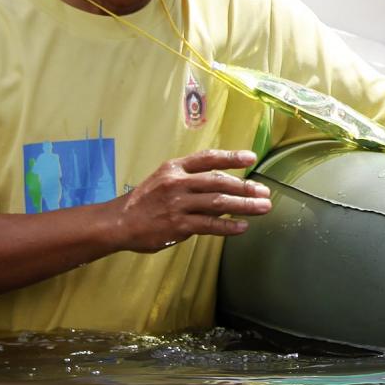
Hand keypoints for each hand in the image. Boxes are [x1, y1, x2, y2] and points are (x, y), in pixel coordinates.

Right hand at [111, 149, 271, 252]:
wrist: (119, 222)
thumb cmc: (145, 201)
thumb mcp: (164, 181)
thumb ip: (192, 182)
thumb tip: (225, 189)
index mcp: (174, 168)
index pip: (207, 158)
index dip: (231, 156)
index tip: (251, 157)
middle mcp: (177, 183)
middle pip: (218, 181)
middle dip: (245, 186)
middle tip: (264, 192)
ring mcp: (177, 204)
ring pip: (218, 203)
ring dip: (244, 205)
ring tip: (263, 208)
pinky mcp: (177, 225)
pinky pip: (208, 225)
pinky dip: (227, 226)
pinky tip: (242, 227)